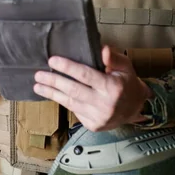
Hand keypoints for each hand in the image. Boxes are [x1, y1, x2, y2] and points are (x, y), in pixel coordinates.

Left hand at [33, 45, 152, 131]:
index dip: (67, 67)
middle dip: (54, 81)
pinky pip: (74, 111)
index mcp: (112, 87)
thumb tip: (101, 48)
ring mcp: (98, 117)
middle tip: (38, 74)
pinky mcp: (93, 125)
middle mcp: (105, 104)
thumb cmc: (127, 82)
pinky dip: (62, 102)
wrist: (136, 108)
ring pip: (70, 103)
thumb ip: (112, 58)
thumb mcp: (125, 66)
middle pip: (73, 90)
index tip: (52, 60)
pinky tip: (52, 94)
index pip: (85, 75)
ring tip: (38, 85)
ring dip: (52, 93)